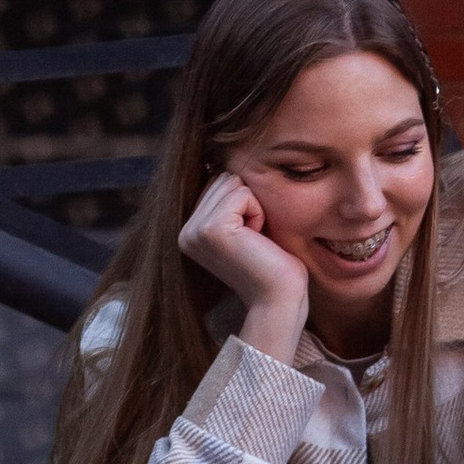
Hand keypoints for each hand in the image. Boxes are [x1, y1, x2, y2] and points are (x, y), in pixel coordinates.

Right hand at [178, 169, 308, 359]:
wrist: (279, 299)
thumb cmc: (272, 265)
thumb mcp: (245, 227)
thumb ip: (229, 202)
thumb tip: (226, 164)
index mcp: (188, 230)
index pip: (218, 182)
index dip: (245, 202)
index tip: (250, 238)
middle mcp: (185, 231)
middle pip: (224, 178)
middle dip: (249, 202)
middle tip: (255, 240)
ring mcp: (194, 231)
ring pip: (233, 182)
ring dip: (255, 207)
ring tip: (255, 240)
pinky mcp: (212, 229)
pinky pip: (243, 193)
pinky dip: (259, 213)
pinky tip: (257, 240)